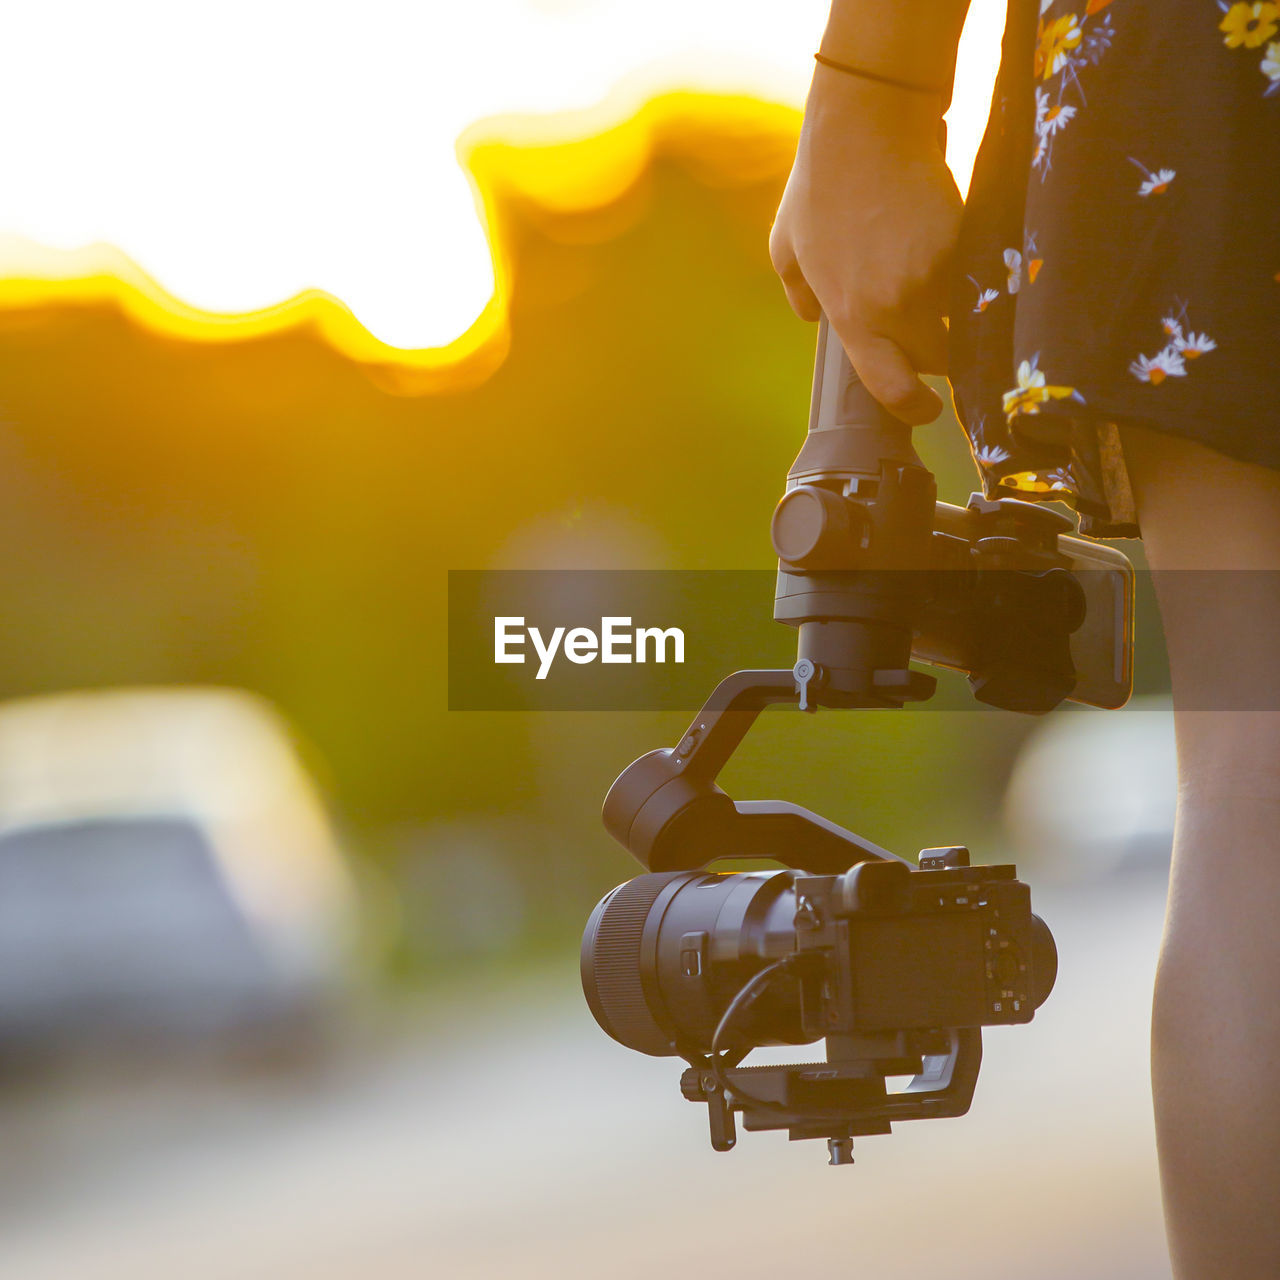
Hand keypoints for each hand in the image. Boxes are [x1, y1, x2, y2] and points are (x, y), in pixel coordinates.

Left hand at [769, 67, 962, 425]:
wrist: (867, 124)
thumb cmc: (820, 186)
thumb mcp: (787, 249)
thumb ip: (800, 296)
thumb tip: (813, 320)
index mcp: (853, 316)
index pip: (892, 389)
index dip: (914, 409)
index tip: (925, 410)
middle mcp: (897, 305)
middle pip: (939, 359)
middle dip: (936, 355)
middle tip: (928, 334)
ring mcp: (935, 274)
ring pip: (961, 318)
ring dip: (955, 313)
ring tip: (933, 282)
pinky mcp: (966, 242)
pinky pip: (974, 275)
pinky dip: (966, 271)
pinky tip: (945, 243)